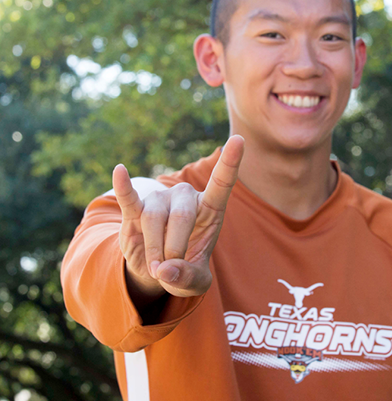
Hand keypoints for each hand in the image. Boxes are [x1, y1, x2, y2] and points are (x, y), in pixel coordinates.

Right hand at [114, 135, 243, 297]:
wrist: (156, 270)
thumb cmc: (185, 269)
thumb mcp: (194, 283)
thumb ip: (187, 279)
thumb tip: (165, 271)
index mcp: (211, 208)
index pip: (223, 181)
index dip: (230, 162)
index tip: (239, 140)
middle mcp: (186, 198)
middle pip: (182, 214)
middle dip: (175, 246)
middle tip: (170, 267)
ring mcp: (160, 200)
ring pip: (154, 219)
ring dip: (154, 247)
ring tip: (157, 264)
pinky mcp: (134, 209)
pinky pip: (129, 197)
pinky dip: (124, 187)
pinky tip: (120, 171)